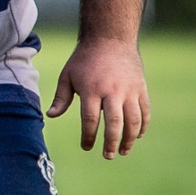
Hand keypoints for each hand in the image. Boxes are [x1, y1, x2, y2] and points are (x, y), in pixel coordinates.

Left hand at [47, 37, 149, 158]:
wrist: (110, 39)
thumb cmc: (84, 59)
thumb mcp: (67, 75)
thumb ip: (61, 97)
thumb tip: (50, 116)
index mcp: (91, 90)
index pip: (90, 120)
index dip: (88, 136)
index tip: (86, 147)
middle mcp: (112, 91)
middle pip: (114, 123)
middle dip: (112, 142)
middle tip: (108, 156)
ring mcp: (129, 90)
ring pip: (134, 120)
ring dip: (130, 138)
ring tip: (123, 151)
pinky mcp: (141, 88)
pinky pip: (145, 111)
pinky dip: (143, 126)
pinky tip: (136, 136)